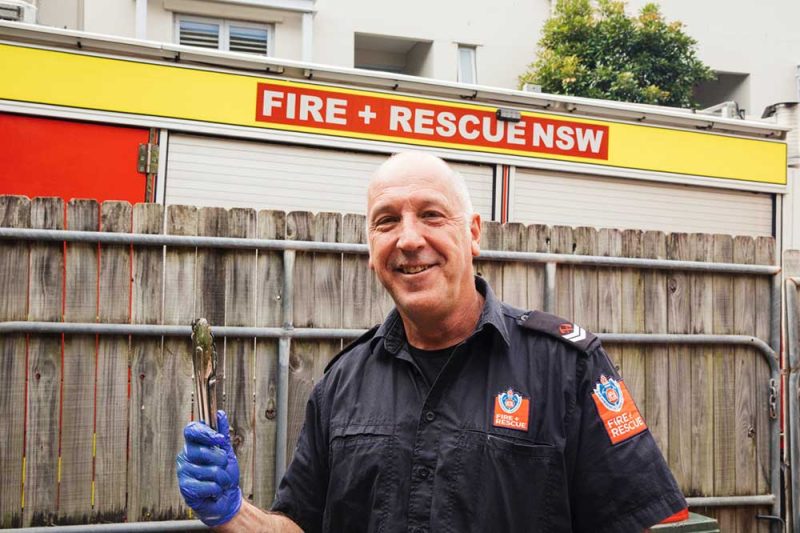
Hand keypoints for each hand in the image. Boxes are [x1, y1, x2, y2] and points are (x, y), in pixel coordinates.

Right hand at [177, 410, 242, 525]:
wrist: (226, 497)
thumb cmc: (224, 474)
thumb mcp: (227, 451)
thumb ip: (222, 434)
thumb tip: (220, 413)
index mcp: (193, 444)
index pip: (191, 430)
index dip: (206, 432)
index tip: (220, 439)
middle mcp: (184, 456)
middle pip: (203, 450)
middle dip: (220, 459)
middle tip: (223, 465)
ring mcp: (183, 472)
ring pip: (209, 470)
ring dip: (222, 477)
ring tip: (220, 480)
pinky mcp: (185, 488)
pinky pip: (209, 485)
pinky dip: (217, 488)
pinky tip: (214, 490)